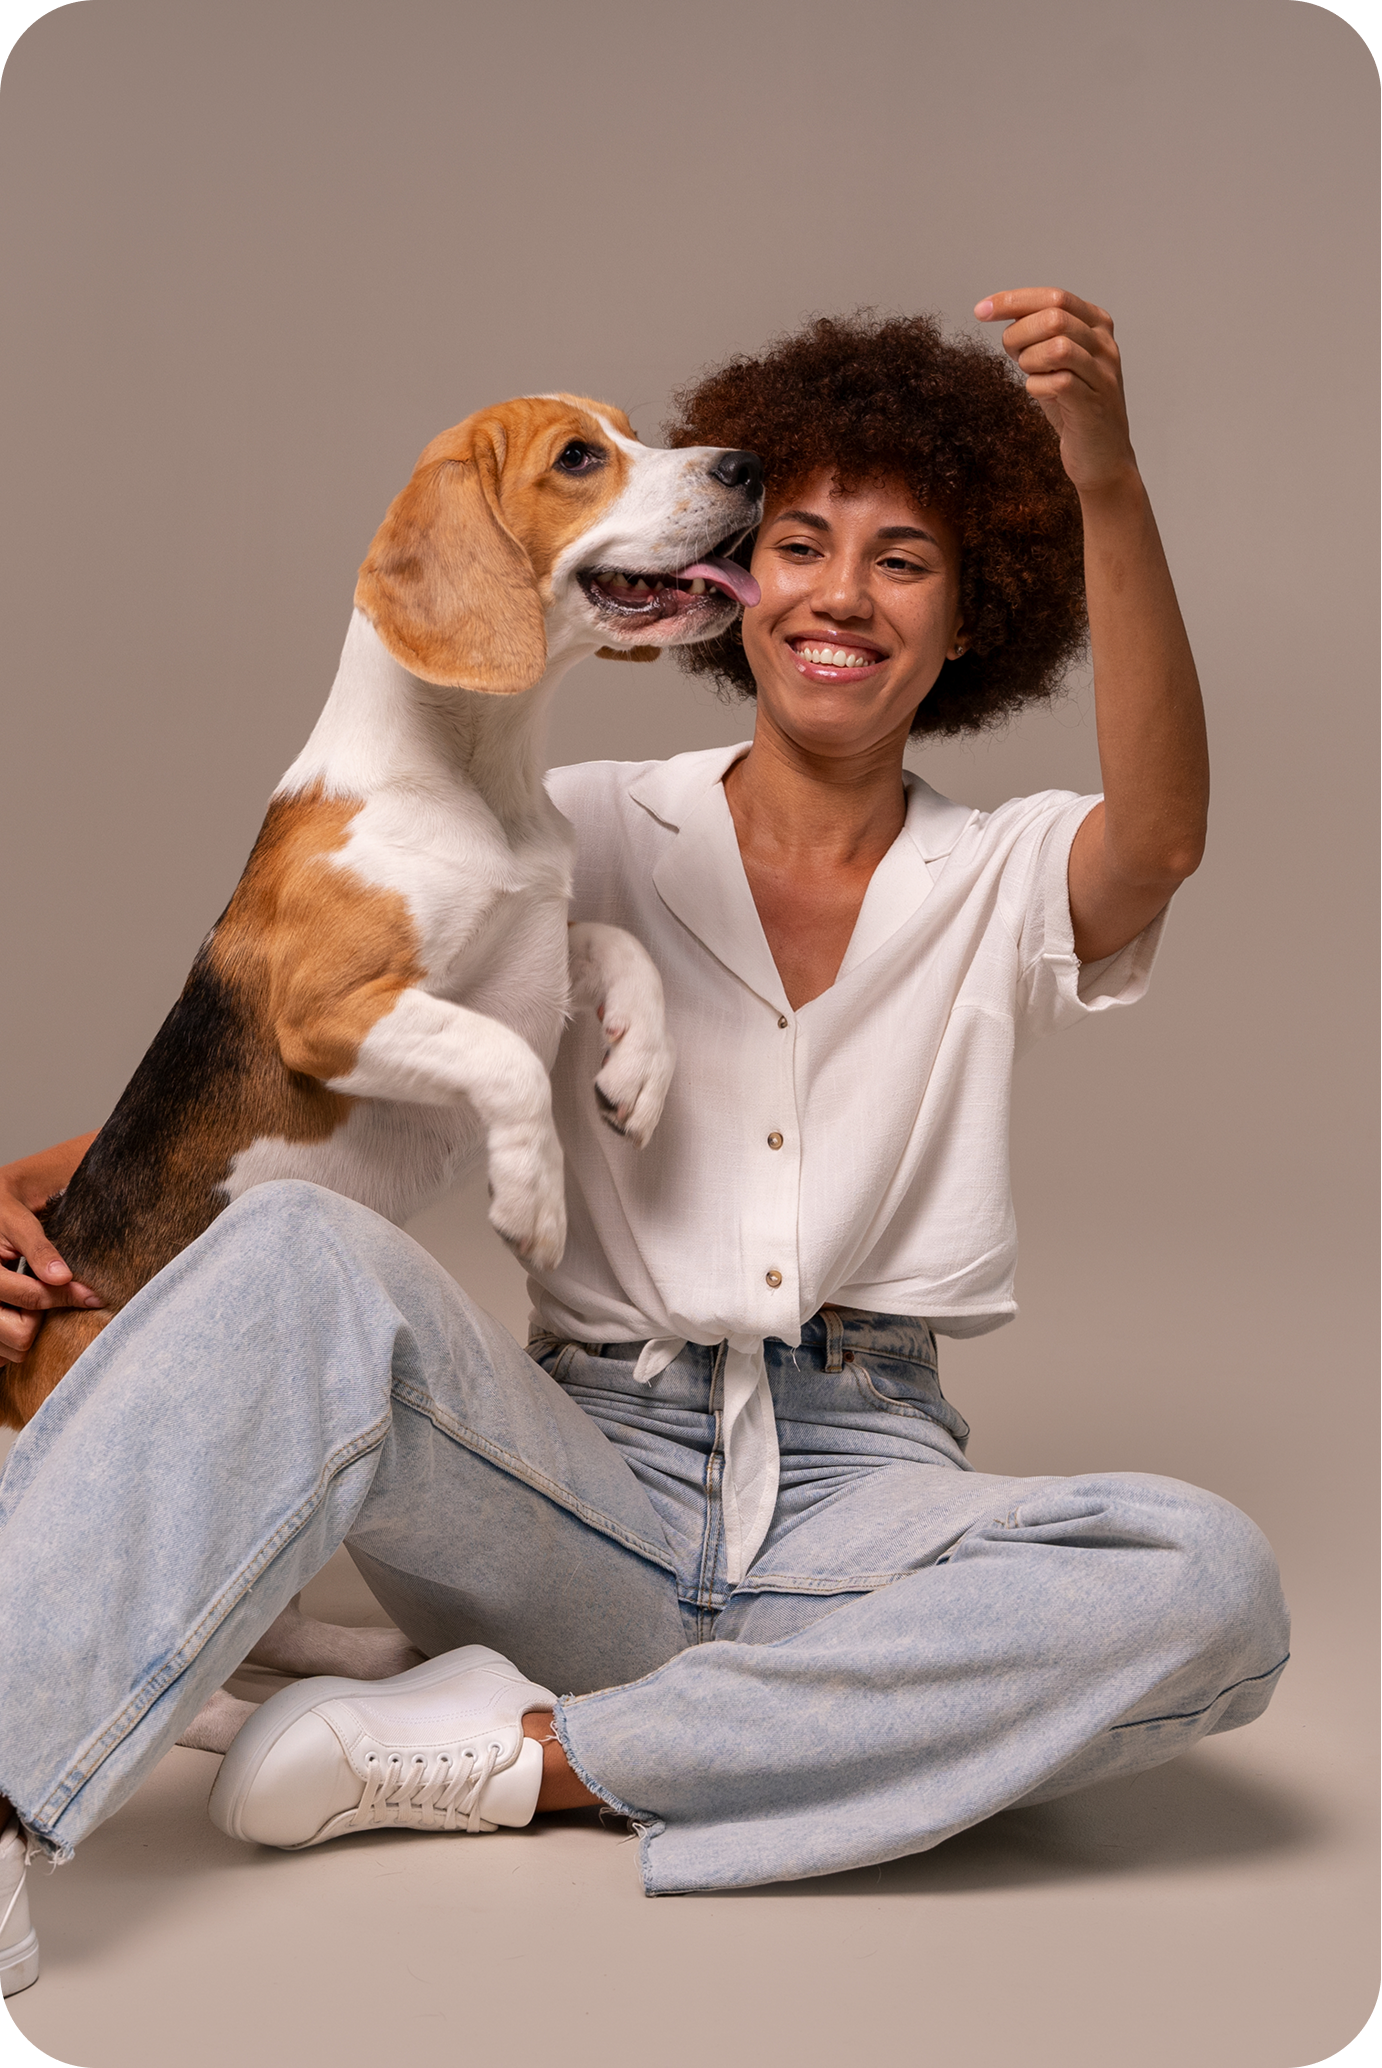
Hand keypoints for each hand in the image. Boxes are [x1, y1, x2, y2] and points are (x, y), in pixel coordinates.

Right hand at [0, 1136, 102, 1364]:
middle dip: (42, 1319)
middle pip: (20, 1334)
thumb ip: (39, 1247)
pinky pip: (3, 1356)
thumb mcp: (19, 1221)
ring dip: (29, 1331)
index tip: (93, 1294)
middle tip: (55, 1295)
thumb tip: (63, 1276)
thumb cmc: (5, 1211)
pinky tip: (24, 1317)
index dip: (67, 1295)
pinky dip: (15, 1342)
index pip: (33, 1298)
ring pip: (13, 1349)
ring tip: (38, 1304)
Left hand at [975, 288, 1134, 495]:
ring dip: (1030, 360)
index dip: (1013, 300)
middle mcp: (1105, 345)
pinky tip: (1038, 393)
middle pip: (1054, 317)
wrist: (1102, 459)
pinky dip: (1036, 387)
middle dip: (1019, 334)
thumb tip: (1002, 312)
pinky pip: (1057, 383)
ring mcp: (1102, 374)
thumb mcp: (1055, 364)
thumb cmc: (1073, 408)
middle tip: (1012, 356)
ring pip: (1058, 347)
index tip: (981, 310)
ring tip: (1031, 375)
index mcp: (1097, 325)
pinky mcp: (1093, 405)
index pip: (1054, 296)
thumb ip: (1037, 336)